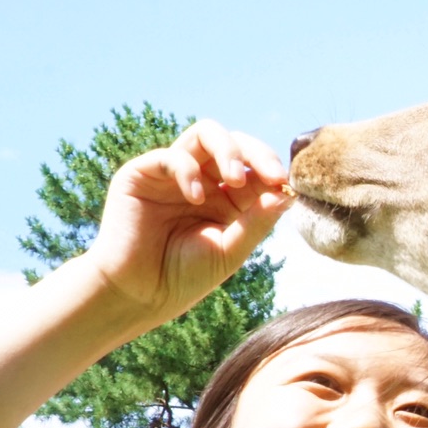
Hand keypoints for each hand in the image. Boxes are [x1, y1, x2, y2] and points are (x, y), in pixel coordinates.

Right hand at [85, 120, 292, 326]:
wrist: (139, 294)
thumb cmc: (185, 276)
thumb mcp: (231, 250)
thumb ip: (257, 221)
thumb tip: (288, 193)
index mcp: (228, 198)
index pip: (256, 169)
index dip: (273, 170)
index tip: (287, 185)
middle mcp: (203, 179)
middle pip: (235, 143)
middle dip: (257, 153)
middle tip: (272, 175)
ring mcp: (173, 174)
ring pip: (205, 134)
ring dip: (228, 151)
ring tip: (236, 180)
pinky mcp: (142, 174)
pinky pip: (171, 155)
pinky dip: (188, 171)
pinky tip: (197, 198)